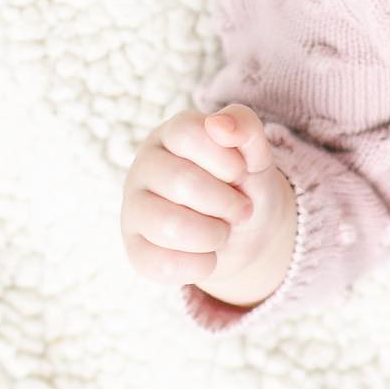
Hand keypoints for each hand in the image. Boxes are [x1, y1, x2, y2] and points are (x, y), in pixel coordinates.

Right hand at [120, 103, 296, 304]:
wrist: (243, 232)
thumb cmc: (243, 183)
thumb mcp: (256, 153)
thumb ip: (246, 127)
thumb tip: (219, 124)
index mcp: (171, 134)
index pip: (188, 133)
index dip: (225, 158)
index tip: (241, 172)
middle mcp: (144, 167)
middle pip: (181, 182)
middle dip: (225, 202)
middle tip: (242, 210)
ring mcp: (133, 208)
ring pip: (168, 226)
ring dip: (213, 235)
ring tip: (223, 231)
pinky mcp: (134, 249)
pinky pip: (162, 264)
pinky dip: (200, 264)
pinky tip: (209, 254)